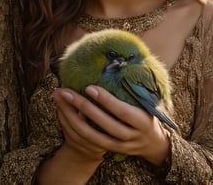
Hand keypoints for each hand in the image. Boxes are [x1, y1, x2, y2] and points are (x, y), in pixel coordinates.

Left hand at [53, 86, 170, 164]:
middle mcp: (131, 136)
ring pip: (92, 135)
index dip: (106, 101)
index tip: (90, 87)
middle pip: (104, 124)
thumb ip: (135, 89)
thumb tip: (122, 62)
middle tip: (66, 91)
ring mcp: (119, 146)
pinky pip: (88, 140)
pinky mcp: (109, 150)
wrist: (152, 144)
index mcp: (142, 121)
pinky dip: (75, 127)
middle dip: (84, 107)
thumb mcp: (148, 103)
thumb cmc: (148, 113)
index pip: (122, 112)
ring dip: (73, 117)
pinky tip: (63, 112)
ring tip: (60, 98)